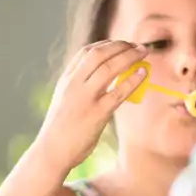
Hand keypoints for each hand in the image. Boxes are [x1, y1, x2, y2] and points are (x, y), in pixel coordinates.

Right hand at [33, 41, 147, 175]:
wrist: (52, 151)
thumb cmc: (61, 129)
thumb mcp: (64, 100)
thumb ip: (79, 87)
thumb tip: (102, 78)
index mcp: (66, 80)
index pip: (85, 52)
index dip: (106, 44)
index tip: (121, 43)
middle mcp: (74, 84)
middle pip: (99, 54)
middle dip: (120, 45)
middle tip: (137, 45)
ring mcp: (85, 98)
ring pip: (109, 68)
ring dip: (130, 56)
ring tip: (144, 52)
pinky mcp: (97, 113)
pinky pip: (119, 92)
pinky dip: (133, 79)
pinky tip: (143, 73)